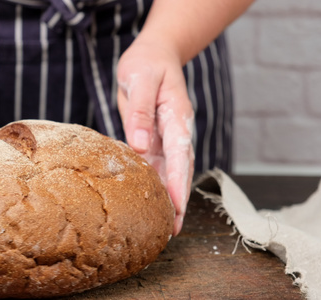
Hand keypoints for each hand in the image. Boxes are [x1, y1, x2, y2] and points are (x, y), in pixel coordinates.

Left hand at [117, 39, 194, 235]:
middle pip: (179, 170)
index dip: (178, 181)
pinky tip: (149, 203)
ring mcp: (165, 137)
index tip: (176, 205)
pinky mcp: (153, 139)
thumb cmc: (147, 64)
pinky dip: (153, 185)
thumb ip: (140, 112)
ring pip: (168, 172)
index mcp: (177, 117)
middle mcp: (175, 132)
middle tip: (174, 229)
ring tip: (165, 226)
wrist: (153, 56)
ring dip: (167, 198)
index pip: (180, 154)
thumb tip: (140, 147)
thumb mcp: (140, 81)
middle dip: (178, 199)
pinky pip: (154, 165)